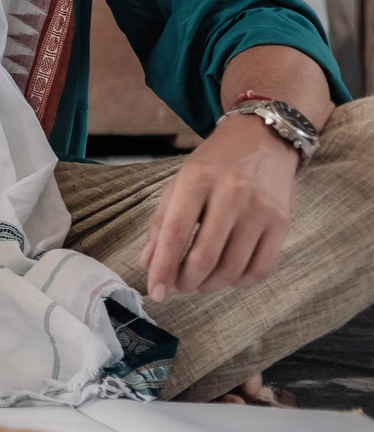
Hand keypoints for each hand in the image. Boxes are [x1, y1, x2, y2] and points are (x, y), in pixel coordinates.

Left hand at [140, 114, 296, 301]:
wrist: (263, 140)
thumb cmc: (214, 164)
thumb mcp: (179, 183)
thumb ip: (161, 222)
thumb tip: (149, 263)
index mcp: (197, 180)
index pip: (175, 234)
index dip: (163, 268)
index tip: (155, 291)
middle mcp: (231, 194)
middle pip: (205, 256)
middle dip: (186, 282)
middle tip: (177, 288)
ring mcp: (260, 210)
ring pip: (233, 267)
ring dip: (211, 285)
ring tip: (198, 284)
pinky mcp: (282, 223)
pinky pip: (262, 267)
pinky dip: (241, 282)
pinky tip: (227, 279)